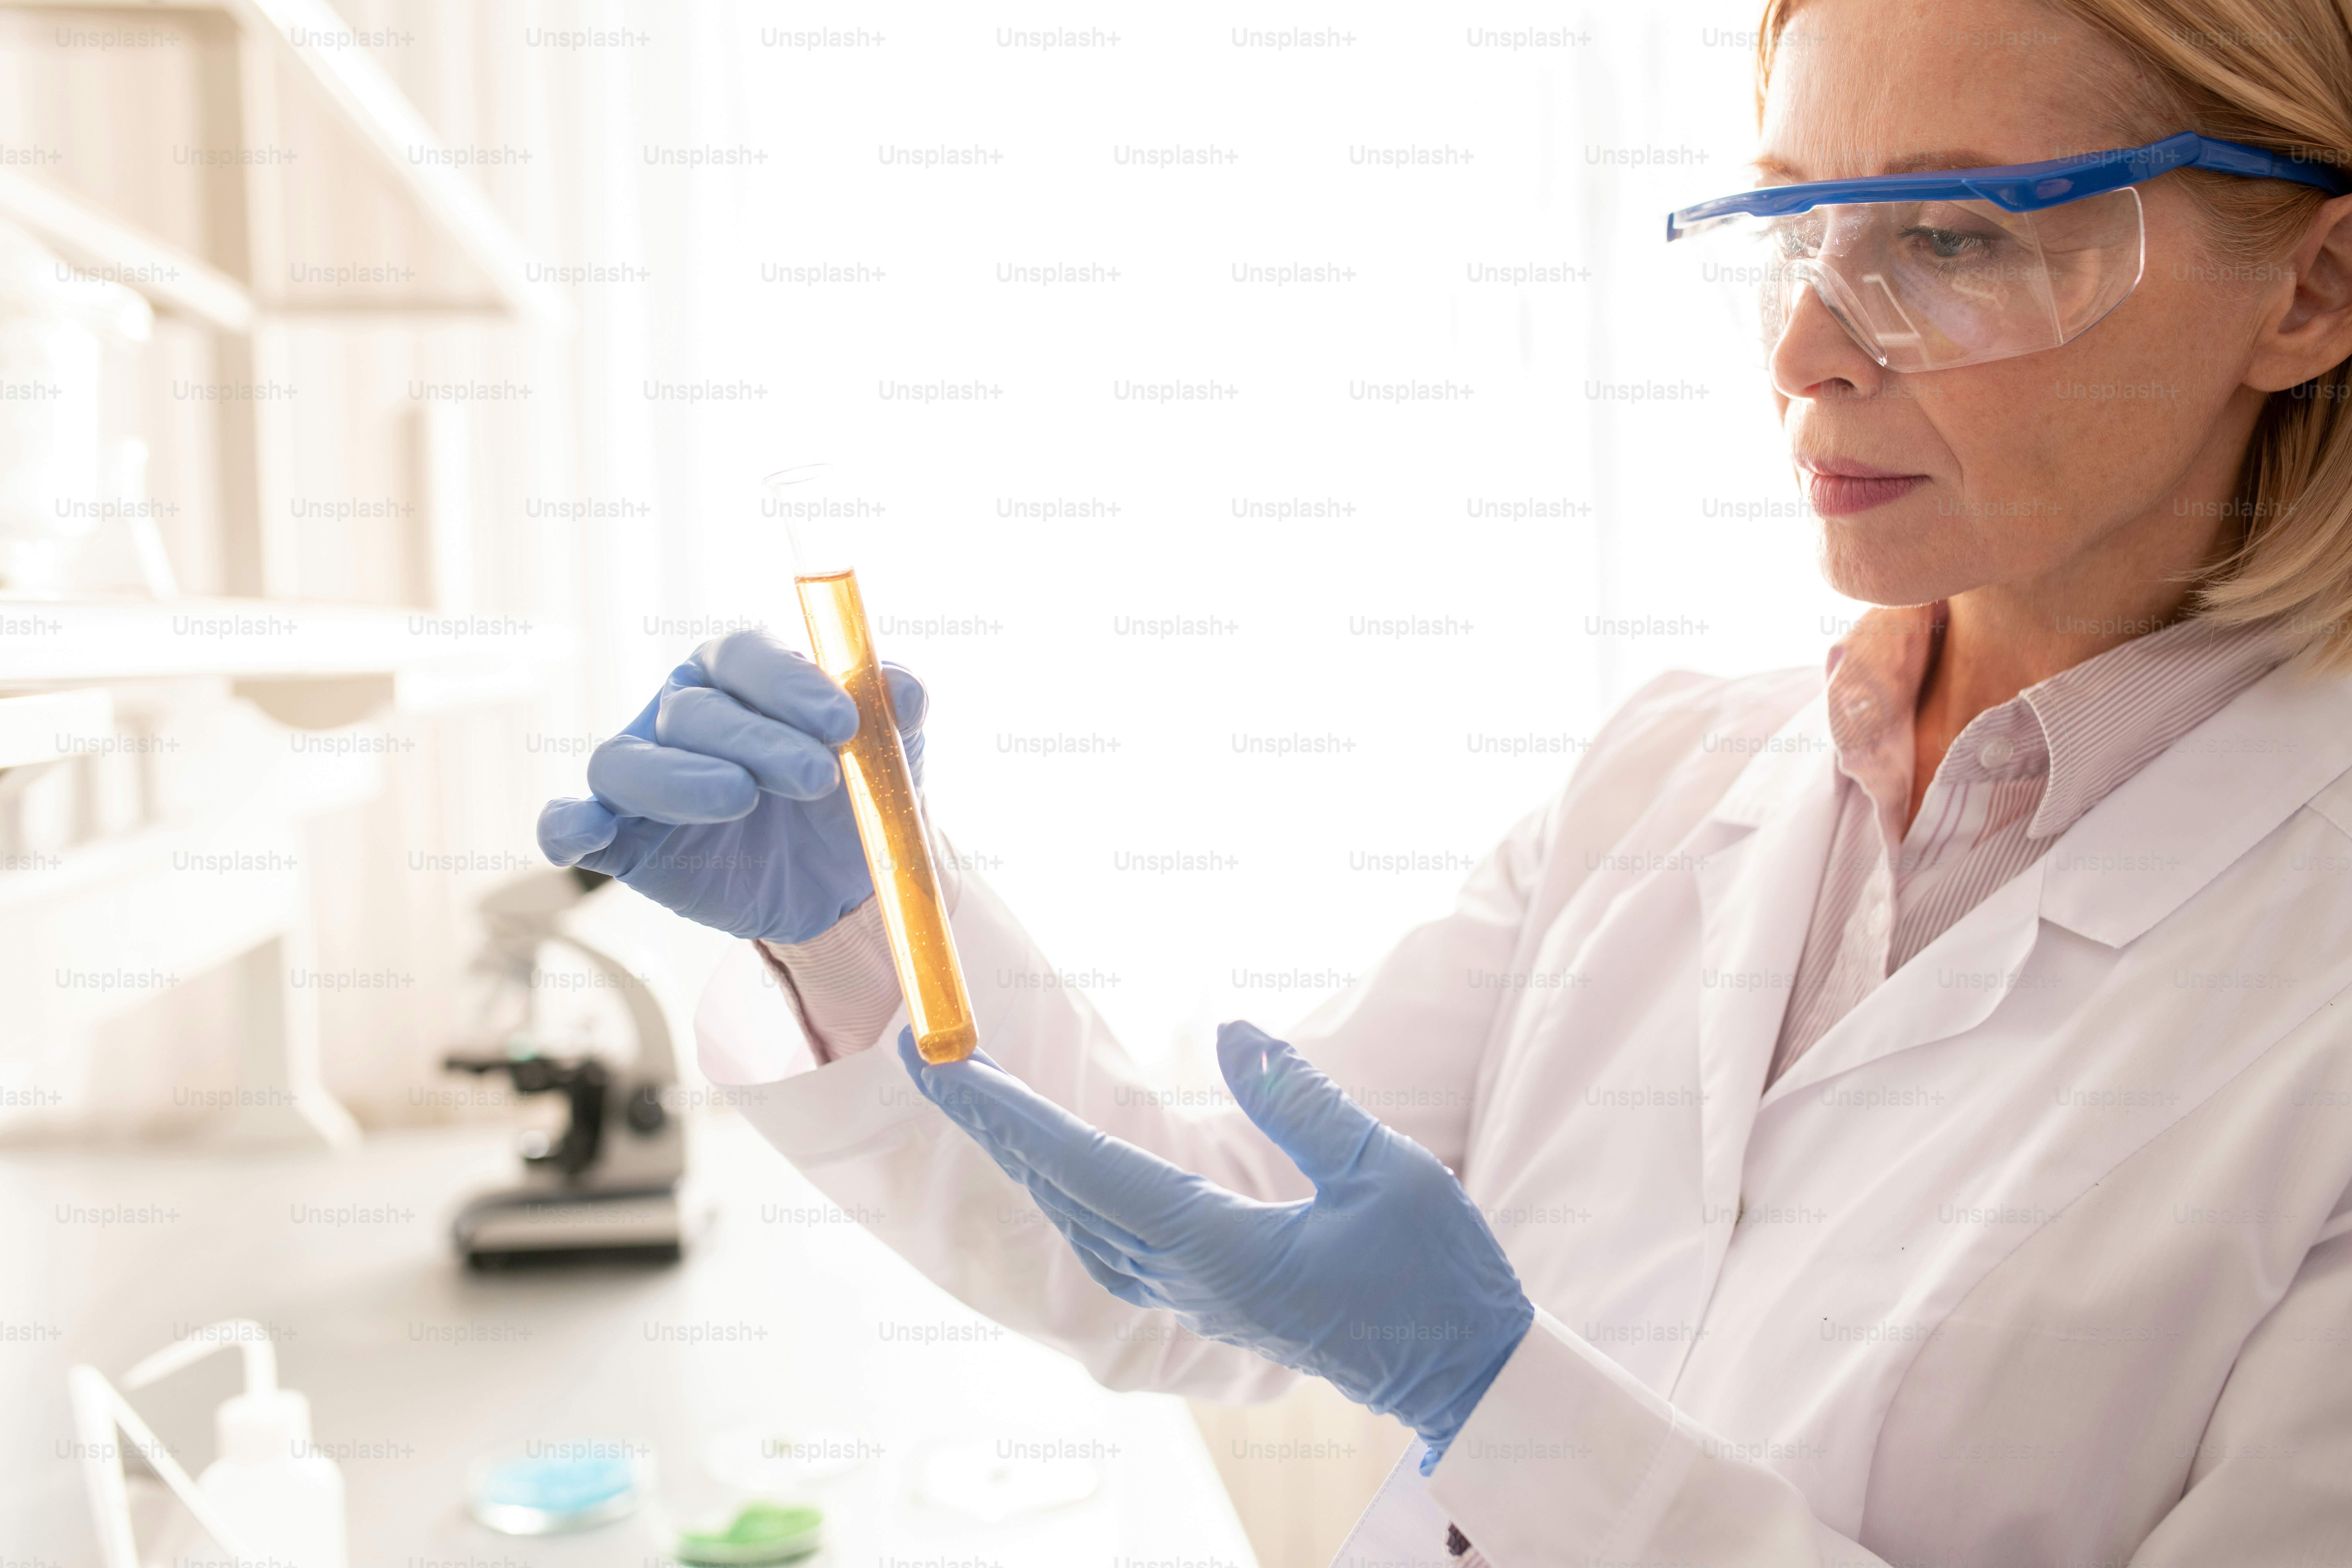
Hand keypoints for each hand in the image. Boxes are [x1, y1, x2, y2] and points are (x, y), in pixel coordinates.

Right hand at [536, 630, 926, 942]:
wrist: (842, 881)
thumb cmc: (855, 795)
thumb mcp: (891, 754)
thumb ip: (896, 713)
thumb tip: (905, 690)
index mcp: (738, 675)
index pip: (743, 655)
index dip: (788, 682)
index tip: (844, 720)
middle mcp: (681, 713)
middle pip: (696, 710)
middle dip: (758, 741)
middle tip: (819, 777)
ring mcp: (644, 775)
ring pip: (629, 760)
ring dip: (681, 779)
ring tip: (740, 797)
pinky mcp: (621, 838)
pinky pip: (571, 821)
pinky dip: (568, 824)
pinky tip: (584, 833)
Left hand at [899, 1021, 1533, 1469]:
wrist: (1462, 1369)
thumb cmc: (1436, 1272)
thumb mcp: (1385, 1169)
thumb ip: (1300, 1103)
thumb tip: (1229, 1032)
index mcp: (1219, 1249)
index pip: (1084, 1168)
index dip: (1008, 1113)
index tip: (945, 1065)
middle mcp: (1187, 1277)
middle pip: (1062, 1189)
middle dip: (990, 1120)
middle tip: (929, 1053)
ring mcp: (1195, 1292)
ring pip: (1078, 1217)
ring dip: (1023, 1153)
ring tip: (977, 1093)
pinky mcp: (1212, 1294)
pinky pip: (1112, 1236)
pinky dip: (1068, 1187)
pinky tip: (1054, 1162)